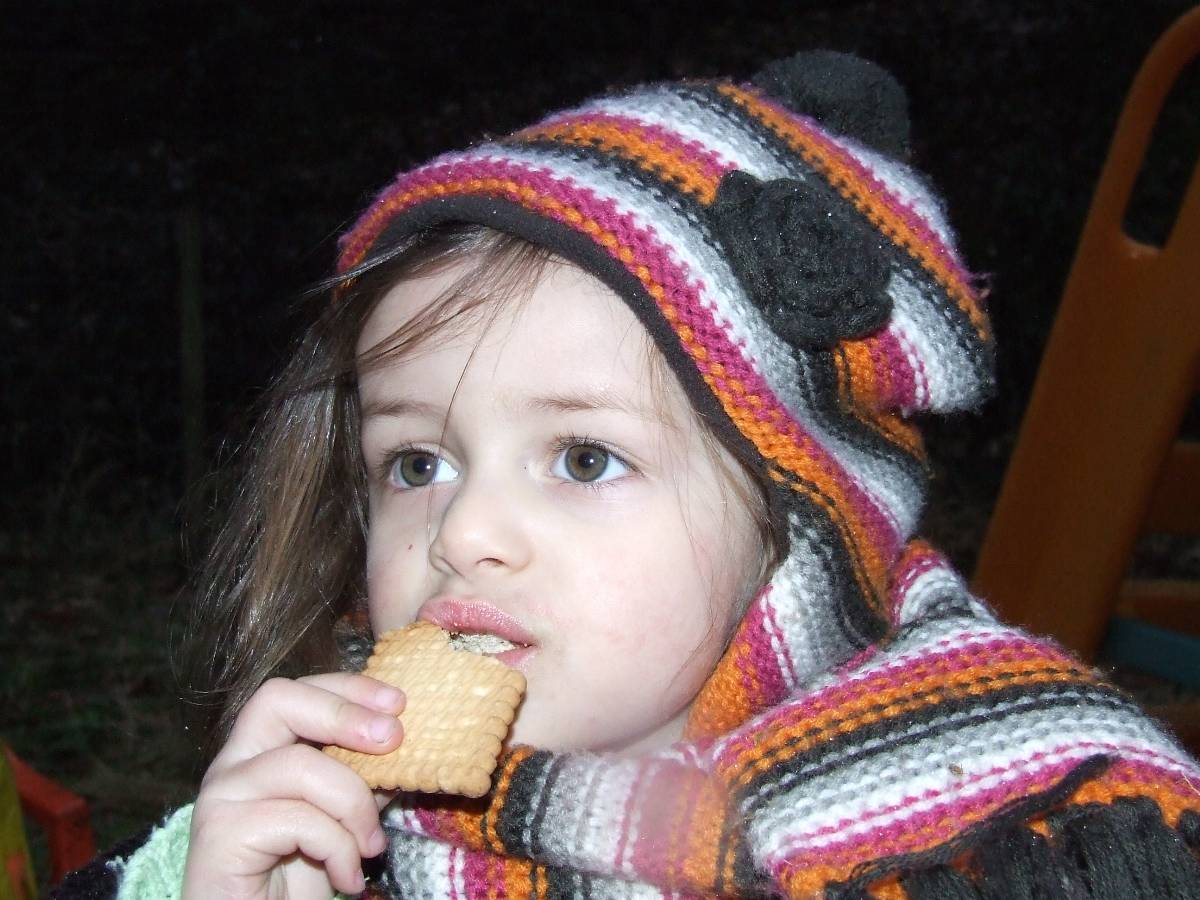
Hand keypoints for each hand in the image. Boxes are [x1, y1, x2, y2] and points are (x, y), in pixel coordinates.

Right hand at [182, 673, 404, 898]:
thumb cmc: (296, 879)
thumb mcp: (342, 817)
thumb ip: (363, 777)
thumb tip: (406, 740)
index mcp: (259, 751)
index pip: (296, 691)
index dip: (348, 689)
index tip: (399, 702)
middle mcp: (231, 764)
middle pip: (277, 699)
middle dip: (343, 711)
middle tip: (392, 738)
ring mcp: (221, 797)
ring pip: (300, 765)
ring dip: (354, 805)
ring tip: (372, 847)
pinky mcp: (220, 836)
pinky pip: (299, 820)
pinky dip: (338, 848)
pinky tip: (347, 878)